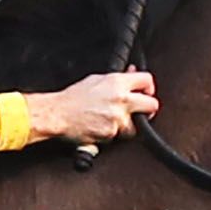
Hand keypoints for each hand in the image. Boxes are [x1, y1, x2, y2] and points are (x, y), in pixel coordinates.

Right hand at [23, 70, 158, 144]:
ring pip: (137, 126)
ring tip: (114, 121)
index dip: (149, 87)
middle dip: (148, 109)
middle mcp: (121, 100)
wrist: (57, 114)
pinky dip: (112, 133)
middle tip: (142, 111)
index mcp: (117, 83)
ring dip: (129, 125)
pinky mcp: (111, 133)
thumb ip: (117, 78)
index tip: (146, 92)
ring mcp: (117, 118)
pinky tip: (101, 126)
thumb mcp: (96, 79)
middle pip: (152, 105)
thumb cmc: (72, 97)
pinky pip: (119, 136)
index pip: (147, 80)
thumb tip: (131, 73)